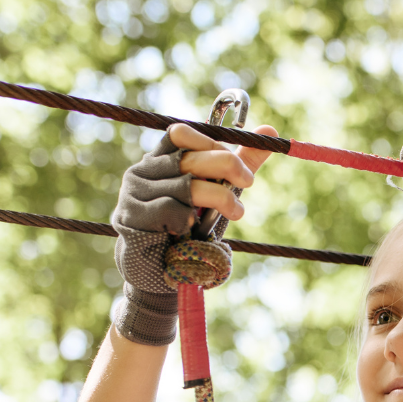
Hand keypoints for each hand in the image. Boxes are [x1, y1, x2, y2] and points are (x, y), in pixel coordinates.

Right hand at [109, 123, 277, 344]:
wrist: (159, 272)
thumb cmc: (190, 229)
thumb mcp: (218, 191)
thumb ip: (241, 162)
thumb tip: (271, 129)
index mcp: (161, 160)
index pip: (182, 134)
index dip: (212, 143)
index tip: (240, 164)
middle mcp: (143, 171)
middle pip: (189, 157)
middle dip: (227, 166)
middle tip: (249, 182)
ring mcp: (134, 193)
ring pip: (186, 185)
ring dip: (219, 199)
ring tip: (236, 214)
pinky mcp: (131, 216)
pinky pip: (172, 211)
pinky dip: (190, 221)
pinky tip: (192, 231)